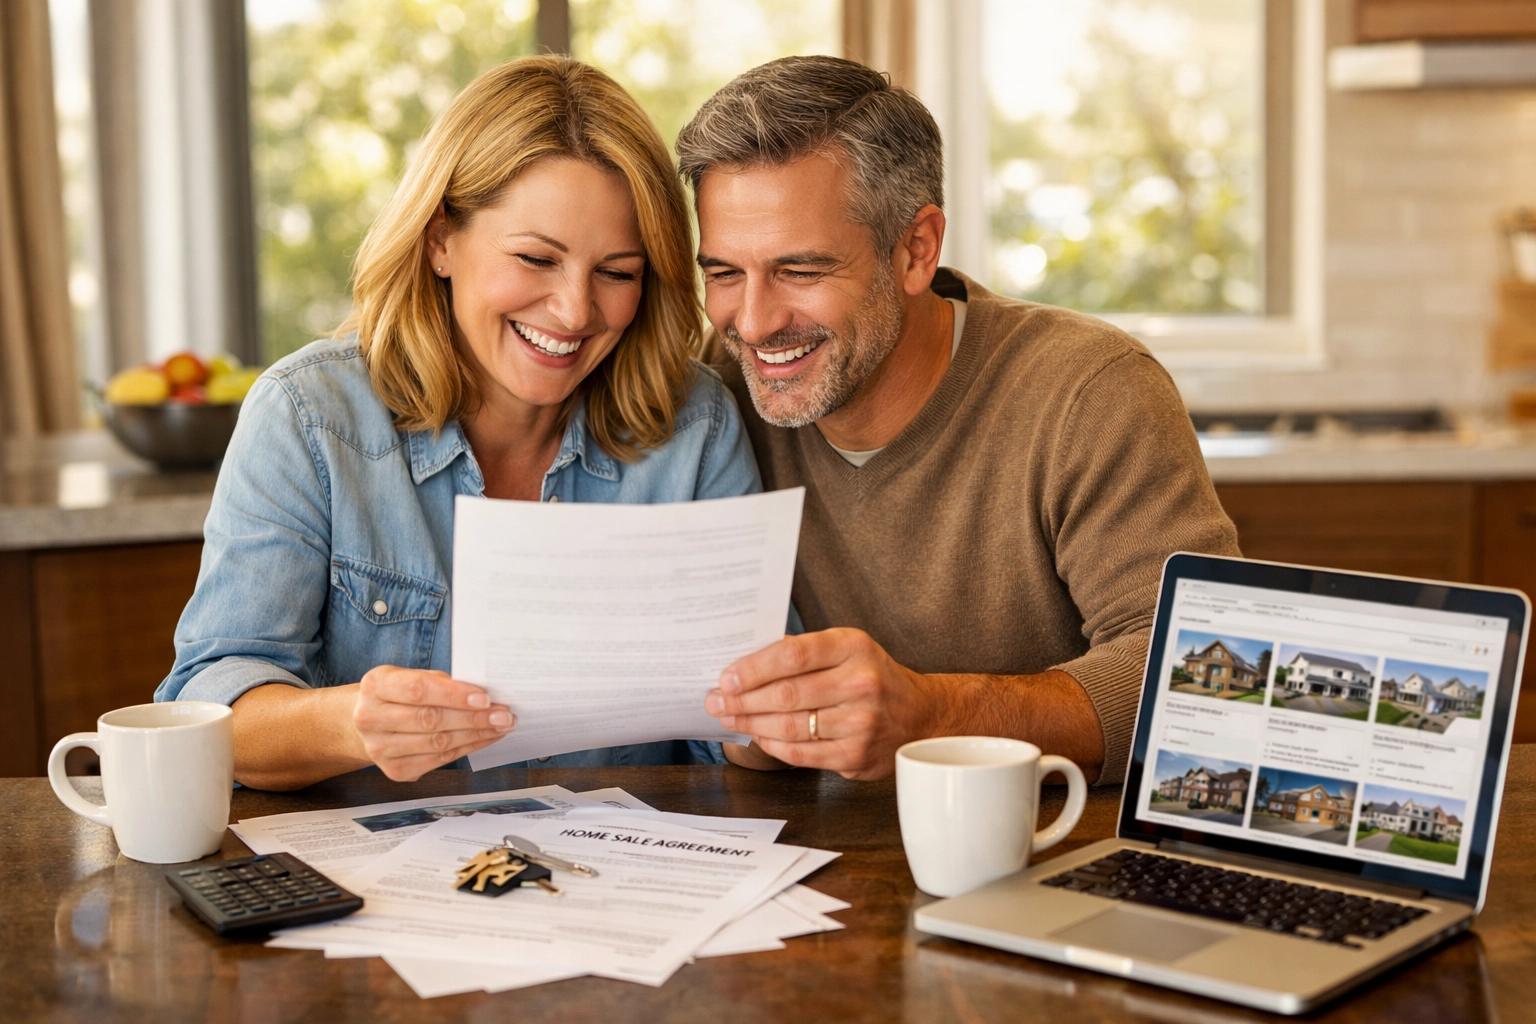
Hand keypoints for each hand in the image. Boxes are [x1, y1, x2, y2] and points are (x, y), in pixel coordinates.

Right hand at [352, 666, 514, 781]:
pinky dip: (467, 748)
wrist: (367, 721)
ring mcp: (380, 749)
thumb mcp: (410, 676)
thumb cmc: (398, 694)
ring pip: (437, 743)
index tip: (485, 698)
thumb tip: (483, 694)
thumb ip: (440, 682)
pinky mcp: (395, 770)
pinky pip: (439, 760)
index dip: (454, 695)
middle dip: (473, 718)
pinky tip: (485, 738)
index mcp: (375, 686)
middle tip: (503, 714)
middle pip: (430, 720)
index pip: (418, 690)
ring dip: (476, 734)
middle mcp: (370, 718)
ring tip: (501, 725)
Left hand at [705, 628, 943, 779]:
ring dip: (752, 724)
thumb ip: (802, 652)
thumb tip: (744, 664)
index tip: (726, 677)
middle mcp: (861, 683)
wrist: (919, 714)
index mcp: (853, 647)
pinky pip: (802, 754)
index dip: (753, 668)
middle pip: (787, 694)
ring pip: (790, 726)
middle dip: (742, 700)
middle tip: (715, 702)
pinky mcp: (857, 754)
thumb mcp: (846, 649)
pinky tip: (758, 736)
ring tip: (729, 718)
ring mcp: (861, 722)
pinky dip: (773, 745)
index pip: (792, 655)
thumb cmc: (871, 676)